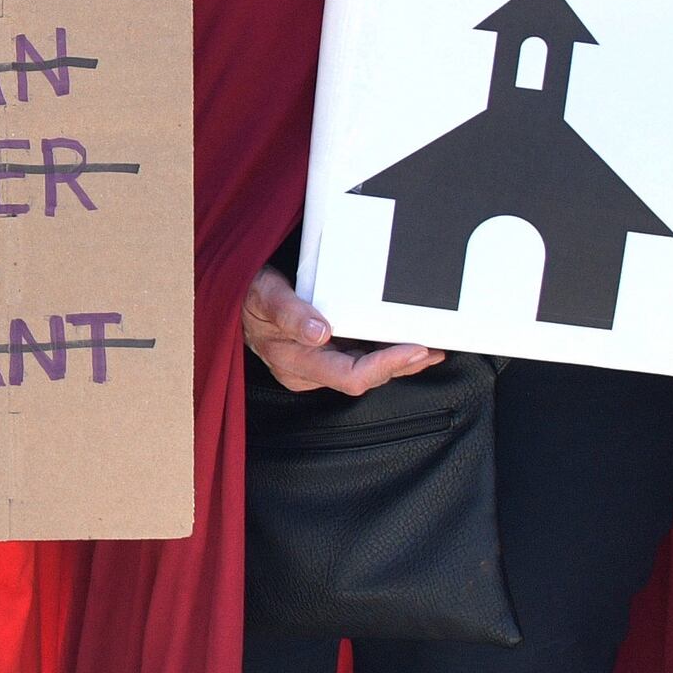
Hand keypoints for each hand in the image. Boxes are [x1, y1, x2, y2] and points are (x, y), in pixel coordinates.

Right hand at [245, 269, 441, 398]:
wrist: (239, 297)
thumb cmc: (250, 296)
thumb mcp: (264, 295)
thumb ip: (289, 312)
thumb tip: (319, 333)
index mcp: (296, 364)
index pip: (350, 376)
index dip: (386, 366)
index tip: (415, 349)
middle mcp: (309, 372)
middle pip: (366, 378)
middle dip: (401, 365)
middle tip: (433, 347)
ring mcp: (318, 366)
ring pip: (367, 371)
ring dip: (399, 361)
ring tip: (431, 347)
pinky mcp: (325, 356)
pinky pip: (361, 360)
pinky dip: (386, 353)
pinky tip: (406, 343)